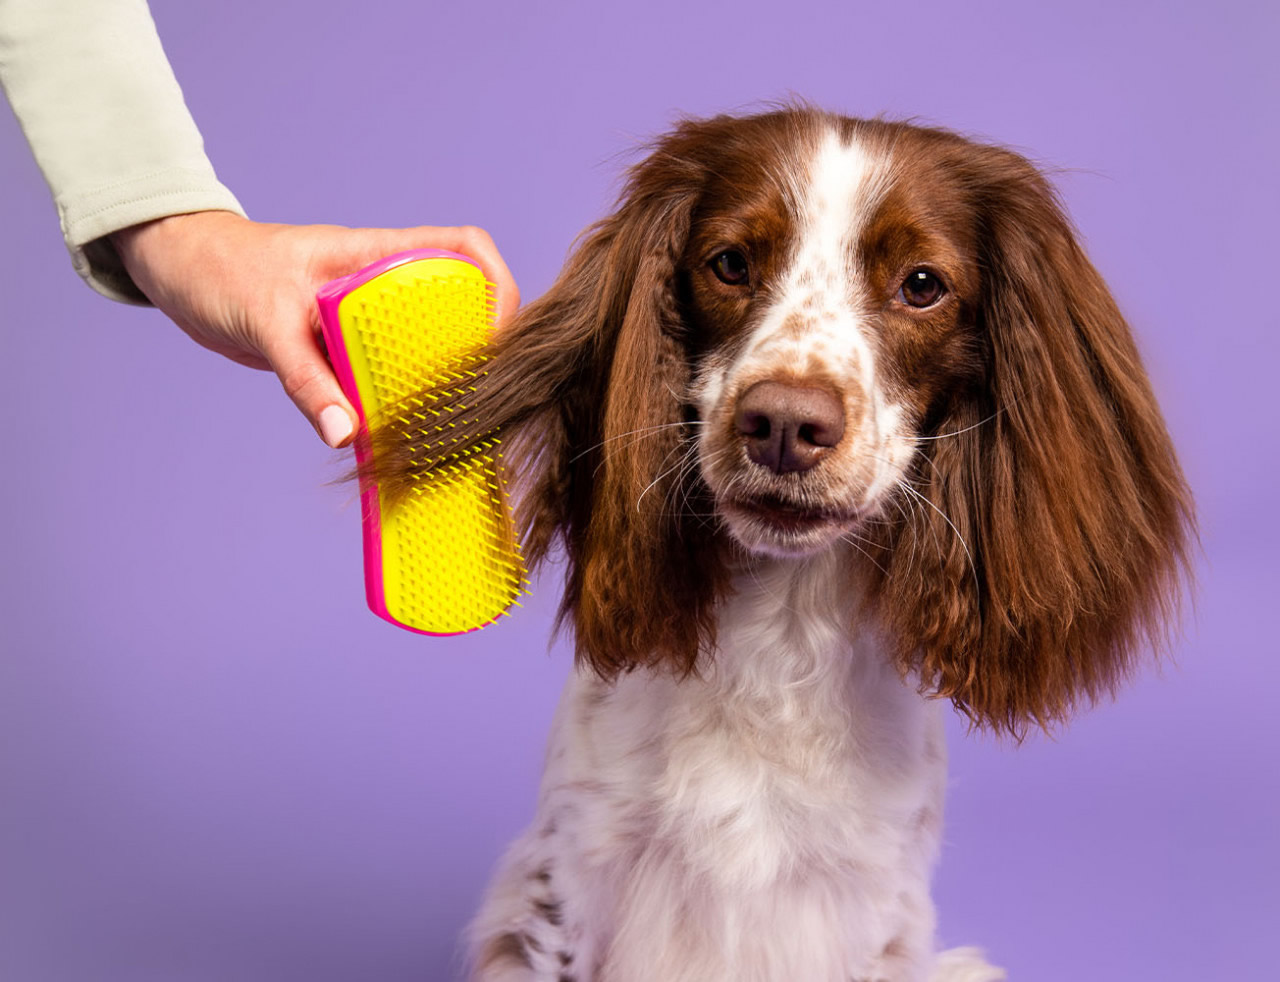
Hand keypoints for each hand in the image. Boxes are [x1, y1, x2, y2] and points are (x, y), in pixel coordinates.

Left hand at [110, 211, 519, 446]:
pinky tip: (405, 435)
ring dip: (445, 380)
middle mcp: (383, 282)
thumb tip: (348, 435)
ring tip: (455, 425)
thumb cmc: (222, 272)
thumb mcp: (267, 322)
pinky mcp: (347, 348)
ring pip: (428, 344)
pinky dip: (403, 402)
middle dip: (482, 346)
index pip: (461, 247)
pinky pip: (390, 373)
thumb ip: (307, 379)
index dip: (496, 281)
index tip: (499, 333)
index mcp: (375, 253)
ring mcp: (368, 317)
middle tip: (483, 396)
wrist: (181, 274)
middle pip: (460, 303)